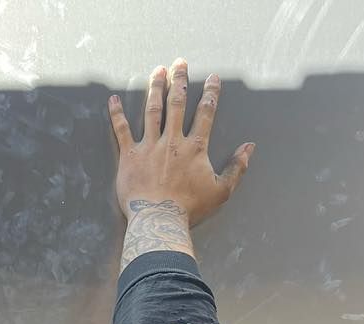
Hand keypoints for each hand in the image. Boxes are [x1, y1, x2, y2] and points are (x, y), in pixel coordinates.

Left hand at [110, 60, 252, 225]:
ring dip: (154, 88)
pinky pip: (121, 130)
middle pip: (177, 103)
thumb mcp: (221, 191)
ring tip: (157, 71)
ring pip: (152, 110)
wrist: (158, 220)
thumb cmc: (189, 208)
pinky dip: (116, 114)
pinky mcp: (129, 156)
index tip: (213, 78)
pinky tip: (113, 99)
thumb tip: (250, 148)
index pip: (206, 112)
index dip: (210, 93)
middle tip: (180, 63)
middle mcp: (172, 141)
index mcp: (195, 147)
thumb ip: (237, 167)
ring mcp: (149, 147)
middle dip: (180, 80)